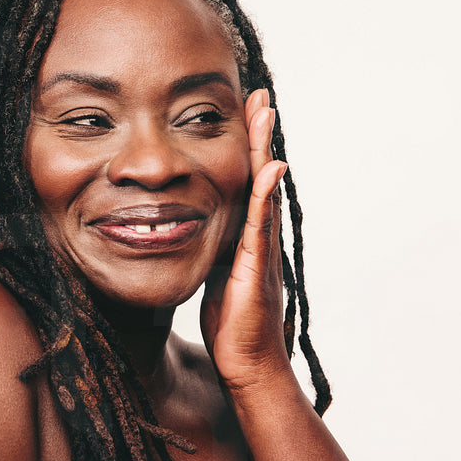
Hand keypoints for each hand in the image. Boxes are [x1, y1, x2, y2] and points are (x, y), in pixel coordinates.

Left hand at [200, 89, 294, 391]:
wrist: (249, 365)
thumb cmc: (232, 328)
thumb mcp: (215, 277)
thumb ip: (213, 251)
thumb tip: (190, 231)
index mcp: (245, 236)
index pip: (245, 181)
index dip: (245, 147)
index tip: (244, 110)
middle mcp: (259, 236)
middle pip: (260, 175)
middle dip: (259, 134)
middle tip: (260, 94)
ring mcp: (262, 249)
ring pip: (263, 189)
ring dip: (264, 149)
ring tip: (265, 112)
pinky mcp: (257, 267)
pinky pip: (260, 224)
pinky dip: (266, 194)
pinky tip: (270, 168)